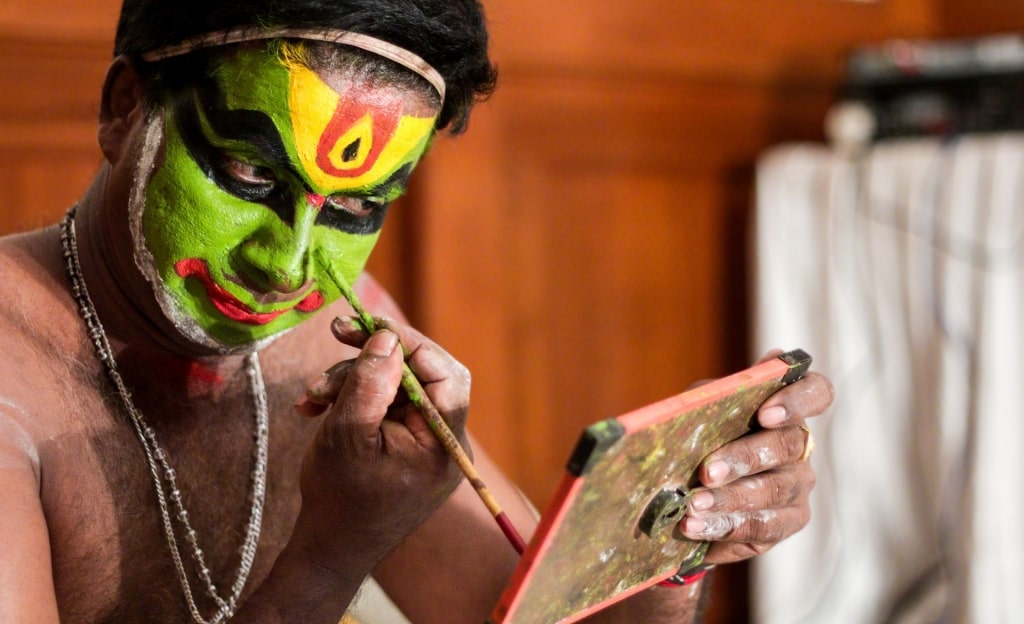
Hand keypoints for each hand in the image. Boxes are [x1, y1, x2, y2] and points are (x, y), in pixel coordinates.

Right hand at [291, 316, 470, 568]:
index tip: (370, 325)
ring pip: (396, 387)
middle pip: (420, 374)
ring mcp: (426, 444)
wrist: (329, 551)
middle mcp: (444, 442)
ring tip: (311, 396)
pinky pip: (387, 407)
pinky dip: (354, 401)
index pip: (445, 374)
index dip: (410, 343)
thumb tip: (388, 336)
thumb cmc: (338, 498)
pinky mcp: (406, 446)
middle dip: (373, 359)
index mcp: (443, 443)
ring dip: (352, 381)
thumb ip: (370, 381)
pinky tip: (316, 408)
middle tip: (338, 333)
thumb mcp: (347, 433)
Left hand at [679, 350, 833, 563]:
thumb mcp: (699, 414)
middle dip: (744, 458)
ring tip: (694, 505)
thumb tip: (684, 413)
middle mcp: (800, 444)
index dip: (797, 400)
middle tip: (707, 472)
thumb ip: (700, 406)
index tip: (766, 414)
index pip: (815, 392)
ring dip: (730, 499)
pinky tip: (694, 526)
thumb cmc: (702, 435)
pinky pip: (762, 526)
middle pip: (786, 445)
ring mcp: (798, 483)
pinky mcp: (789, 520)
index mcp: (784, 407)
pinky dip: (724, 526)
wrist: (695, 485)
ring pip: (774, 490)